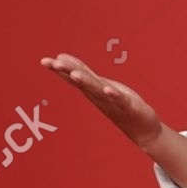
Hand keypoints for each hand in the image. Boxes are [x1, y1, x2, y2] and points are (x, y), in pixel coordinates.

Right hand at [40, 52, 160, 146]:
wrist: (142, 130)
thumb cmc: (121, 105)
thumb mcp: (100, 85)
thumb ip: (84, 72)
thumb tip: (62, 57)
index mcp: (93, 90)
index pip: (73, 78)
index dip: (60, 69)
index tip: (44, 61)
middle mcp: (99, 96)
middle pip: (82, 82)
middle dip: (68, 72)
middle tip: (54, 63)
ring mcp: (113, 102)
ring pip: (97, 90)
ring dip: (86, 82)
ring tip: (75, 74)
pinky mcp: (129, 107)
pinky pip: (120, 100)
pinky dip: (113, 95)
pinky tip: (108, 90)